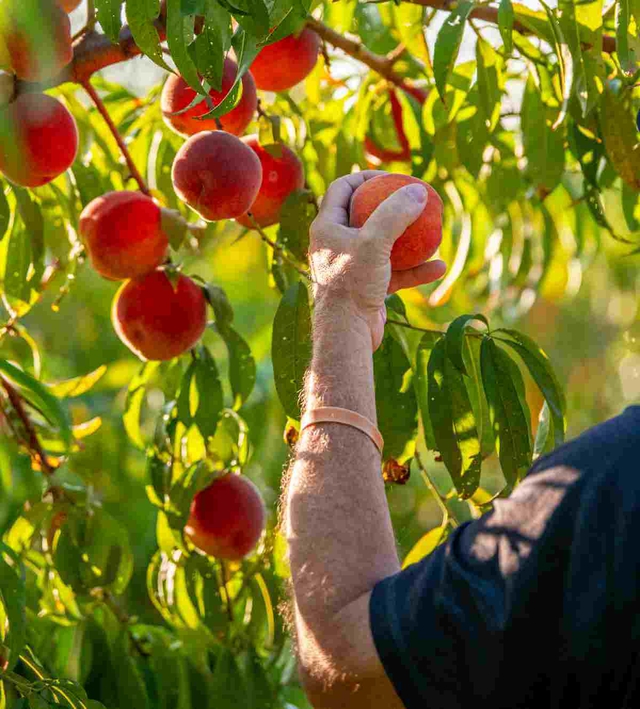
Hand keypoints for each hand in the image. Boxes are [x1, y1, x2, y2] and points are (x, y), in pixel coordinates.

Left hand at [309, 171, 446, 349]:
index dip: (365, 177)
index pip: (341, 188)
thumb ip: (395, 214)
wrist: (346, 334)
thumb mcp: (374, 242)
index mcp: (326, 228)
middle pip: (365, 214)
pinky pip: (394, 272)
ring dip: (409, 239)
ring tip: (432, 231)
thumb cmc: (352, 284)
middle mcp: (336, 245)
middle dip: (391, 206)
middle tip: (414, 199)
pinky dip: (414, 270)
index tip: (392, 177)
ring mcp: (352, 267)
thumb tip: (418, 190)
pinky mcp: (366, 288)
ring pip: (384, 245)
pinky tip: (438, 267)